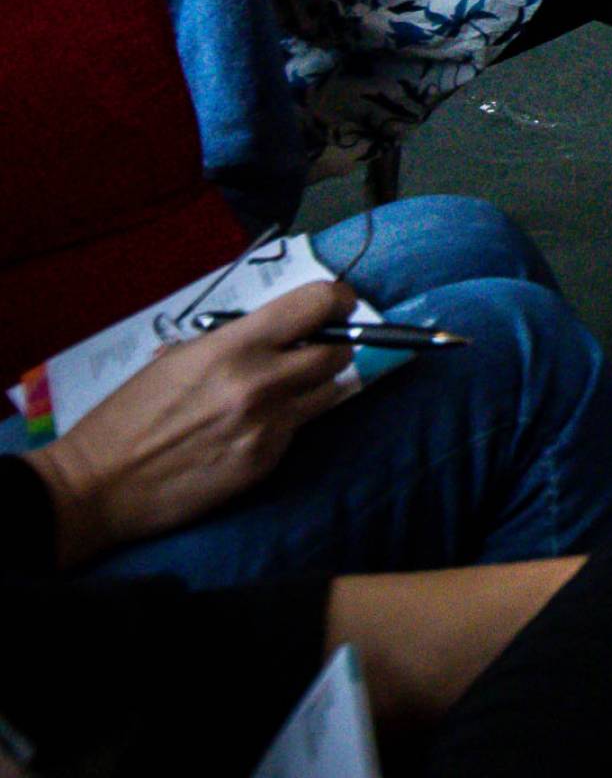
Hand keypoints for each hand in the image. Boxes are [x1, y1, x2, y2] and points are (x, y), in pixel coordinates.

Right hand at [26, 280, 355, 568]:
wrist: (96, 486)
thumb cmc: (129, 415)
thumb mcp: (177, 358)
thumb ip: (234, 340)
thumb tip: (279, 330)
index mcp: (233, 347)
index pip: (317, 304)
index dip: (336, 301)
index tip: (336, 306)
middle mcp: (261, 383)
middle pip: (338, 352)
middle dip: (331, 347)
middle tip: (310, 352)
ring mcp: (268, 426)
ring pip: (329, 393)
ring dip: (314, 387)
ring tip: (282, 391)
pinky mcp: (267, 463)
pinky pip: (299, 430)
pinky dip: (286, 424)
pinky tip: (252, 430)